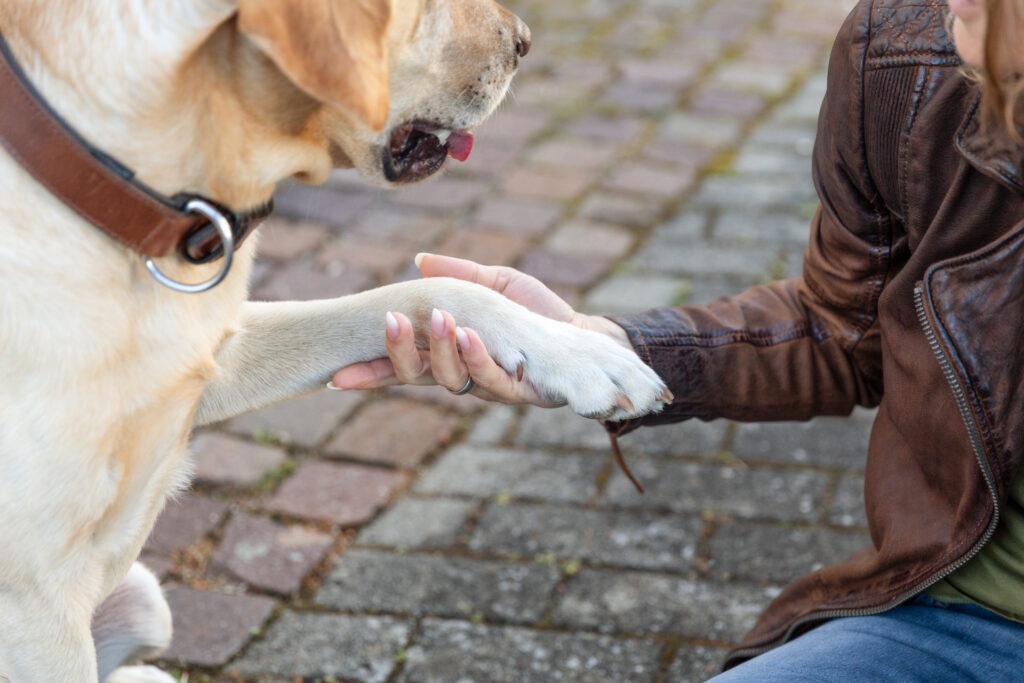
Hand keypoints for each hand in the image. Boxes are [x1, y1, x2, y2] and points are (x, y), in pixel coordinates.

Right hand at [330, 253, 632, 406]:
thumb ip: (459, 276)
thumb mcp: (495, 285)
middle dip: (399, 352)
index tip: (337, 375)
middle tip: (391, 321)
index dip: (370, 371)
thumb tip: (420, 261)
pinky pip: (491, 380)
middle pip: (417, 374)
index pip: (401, 364)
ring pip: (451, 379)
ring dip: (442, 348)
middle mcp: (462, 373)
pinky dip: (477, 357)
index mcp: (447, 352)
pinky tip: (469, 335)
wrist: (584, 336)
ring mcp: (488, 385)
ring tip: (442, 318)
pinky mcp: (518, 390)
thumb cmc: (535, 312)